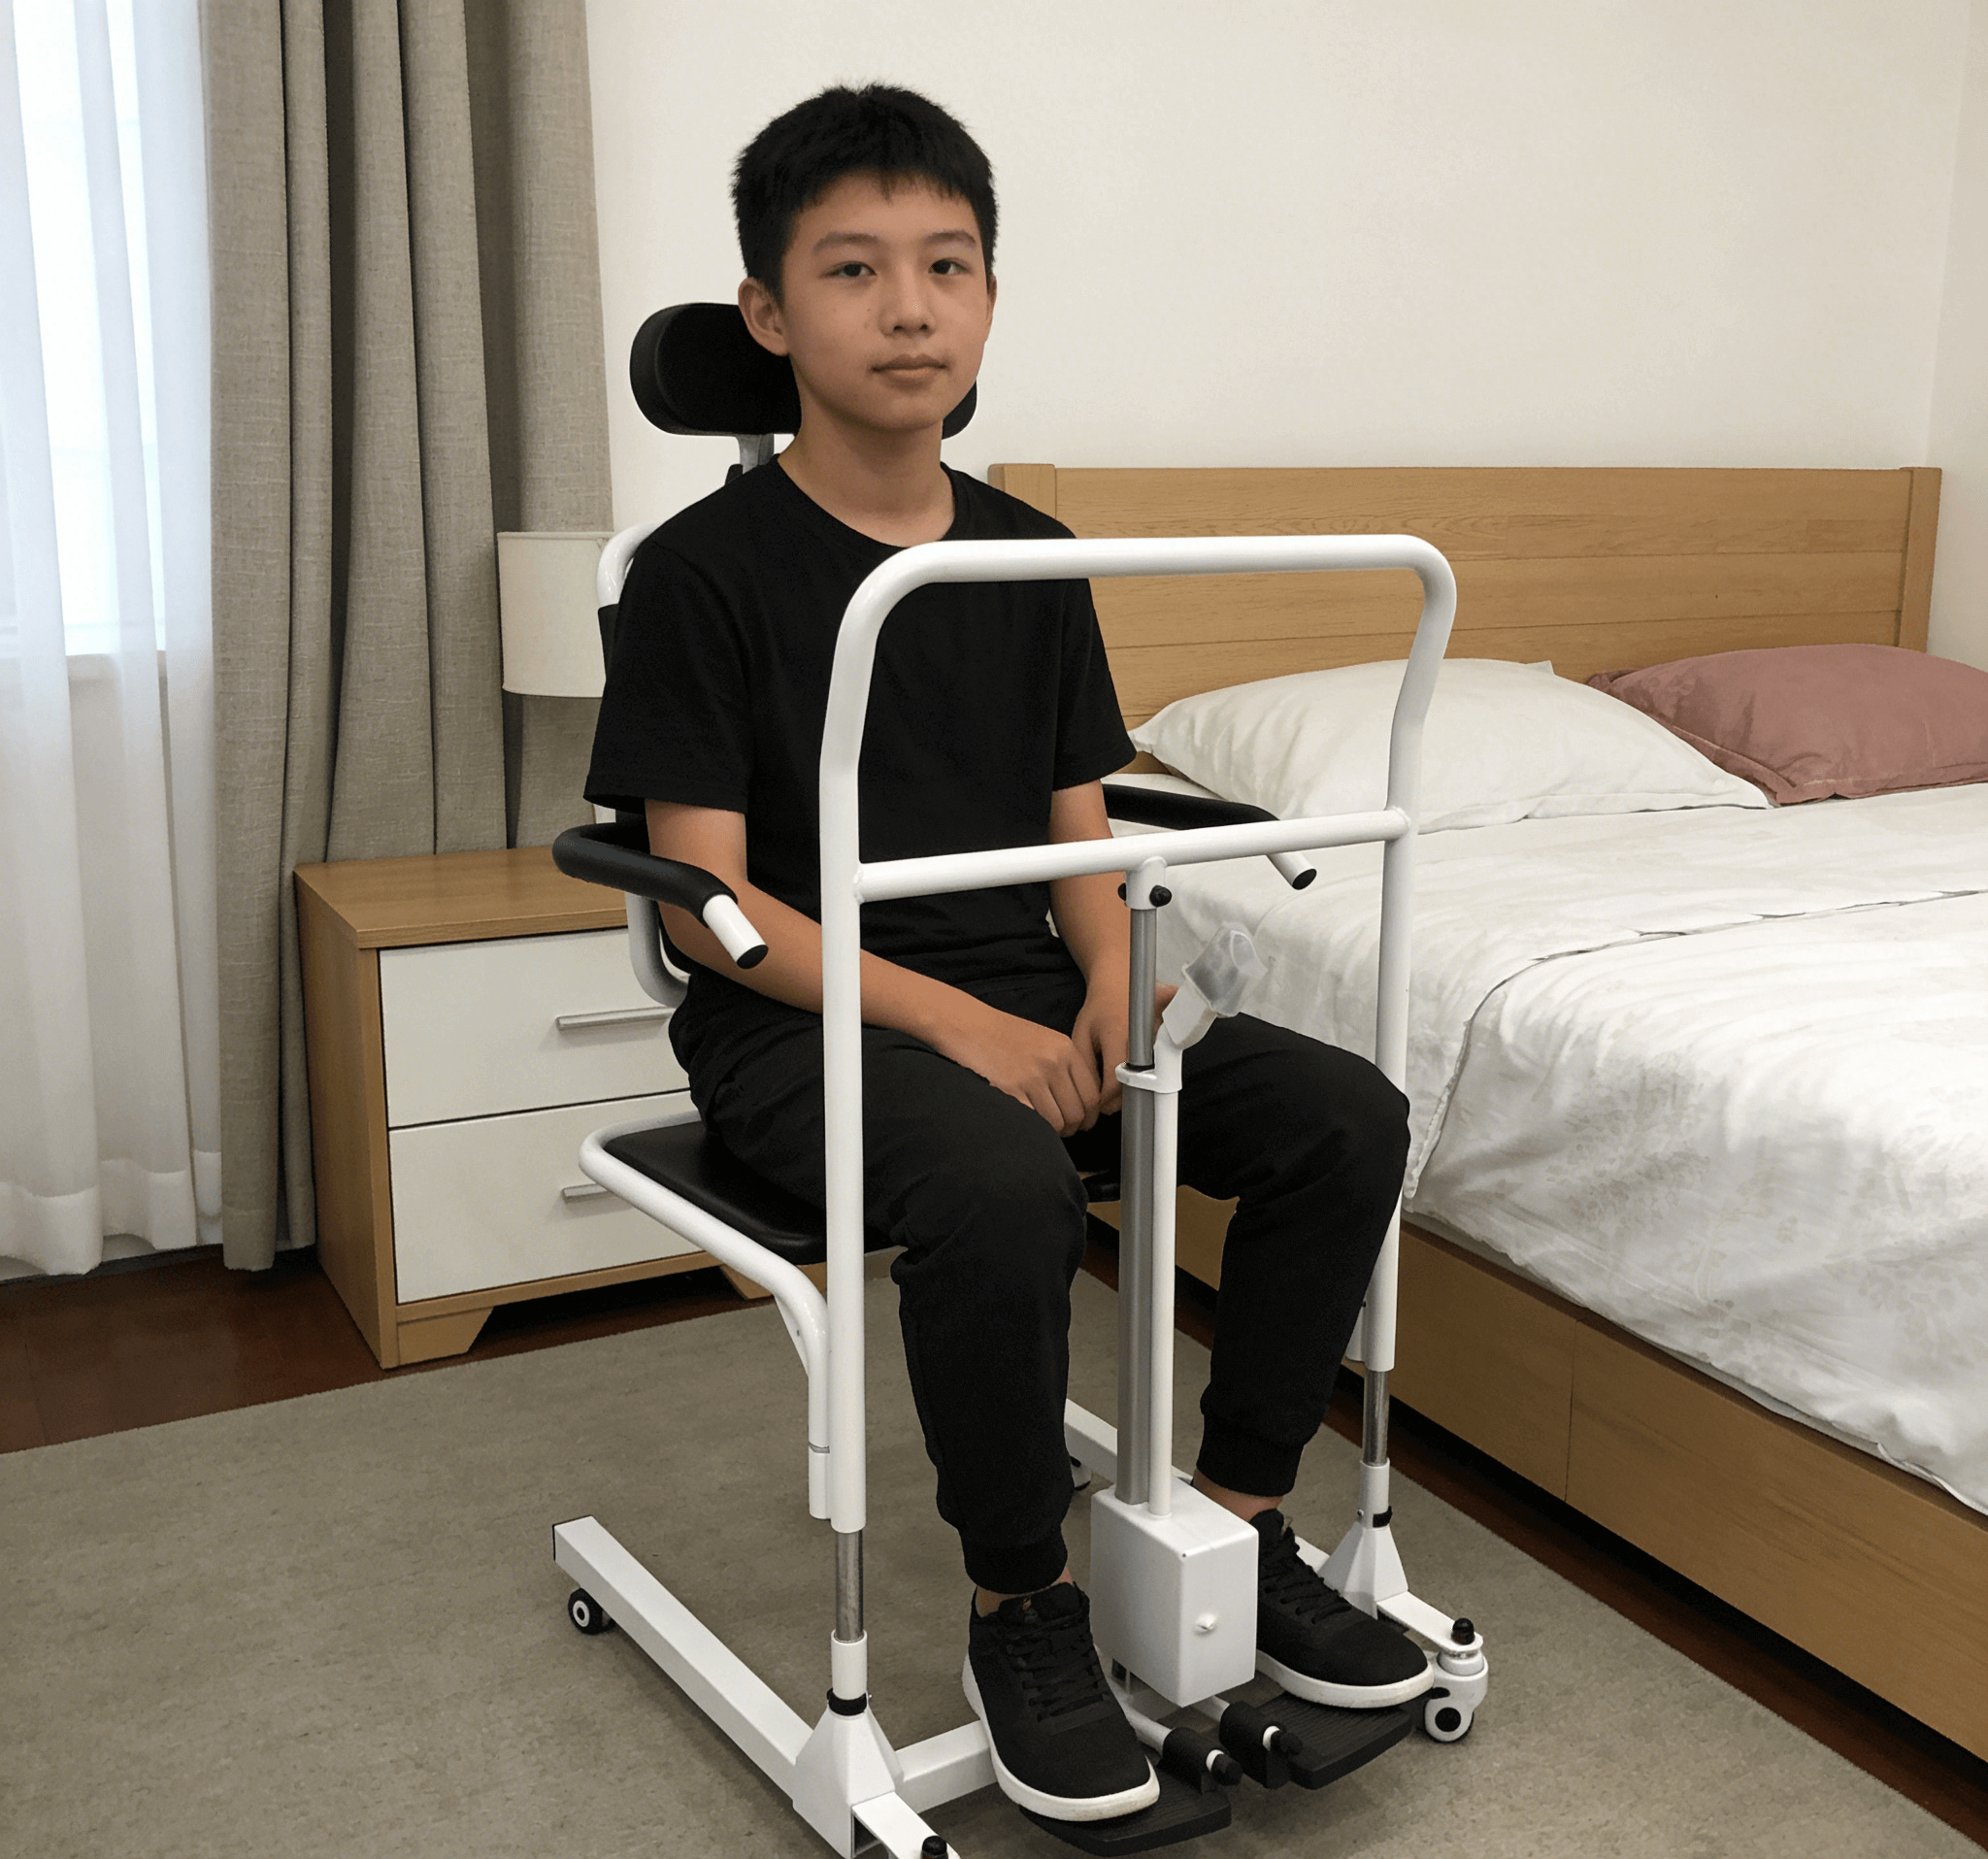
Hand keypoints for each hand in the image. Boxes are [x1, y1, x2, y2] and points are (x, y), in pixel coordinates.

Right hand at [926, 997, 1103, 1135]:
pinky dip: (1032, 1128)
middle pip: (1077, 1112)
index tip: (1082, 1123)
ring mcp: (1031, 1077)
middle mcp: (1052, 1062)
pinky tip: (1026, 1121)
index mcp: (1065, 1049)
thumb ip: (1065, 1066)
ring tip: (1042, 1126)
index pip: (1091, 1095)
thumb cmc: (1001, 1035)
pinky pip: (1033, 1122)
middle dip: (1071, 1128)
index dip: (1089, 1116)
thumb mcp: (1044, 1040)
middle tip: (1061, 1130)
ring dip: (1051, 1131)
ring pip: (1057, 1122)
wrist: (966, 1024)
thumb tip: (1081, 1102)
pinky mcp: (1010, 1090)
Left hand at [1071, 979, 1178, 1121]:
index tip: (1098, 1105)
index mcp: (1118, 1032)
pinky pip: (1158, 1064)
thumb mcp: (1081, 1034)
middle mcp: (1142, 1034)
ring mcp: (1158, 1034)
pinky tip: (1136, 1077)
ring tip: (1117, 1091)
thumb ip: (1086, 1064)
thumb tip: (1092, 1095)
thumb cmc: (1098, 1009)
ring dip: (1134, 1088)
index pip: (1116, 1076)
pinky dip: (1148, 1075)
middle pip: (1137, 1079)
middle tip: (1107, 1105)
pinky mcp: (1167, 1035)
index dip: (1107, 1098)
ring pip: (1149, 1074)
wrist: (1120, 981)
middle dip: (1121, 1098)